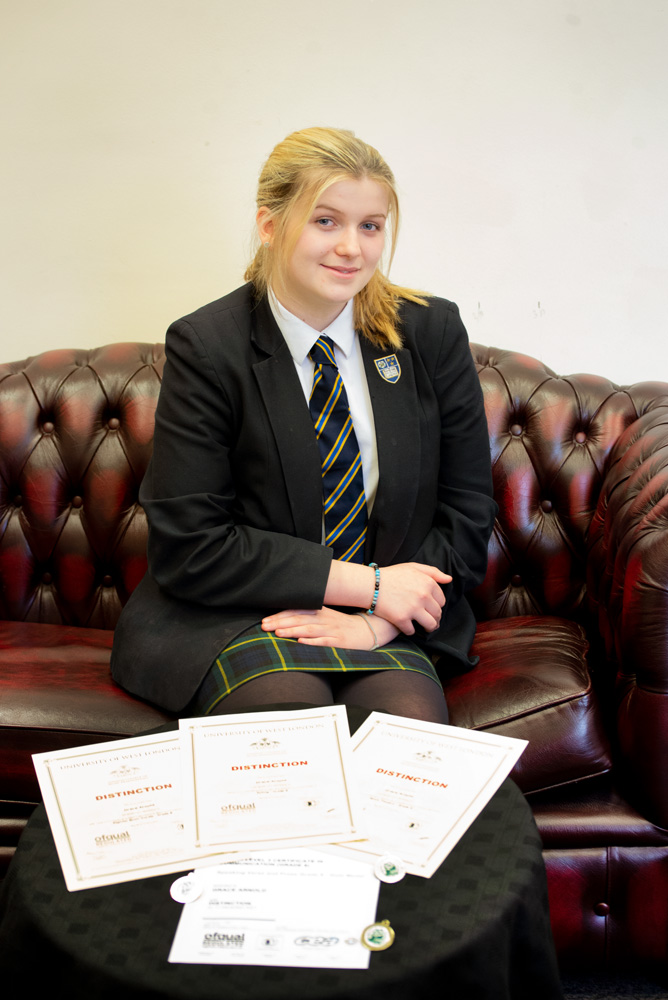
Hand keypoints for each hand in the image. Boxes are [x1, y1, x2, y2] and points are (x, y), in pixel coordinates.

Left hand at [261, 608, 398, 649]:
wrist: (370, 629)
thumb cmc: (343, 625)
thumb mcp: (326, 617)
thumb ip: (309, 616)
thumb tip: (285, 619)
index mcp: (320, 611)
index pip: (297, 611)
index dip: (280, 615)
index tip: (265, 620)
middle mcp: (324, 619)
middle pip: (299, 619)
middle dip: (281, 622)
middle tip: (264, 626)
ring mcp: (332, 630)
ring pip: (310, 629)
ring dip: (293, 630)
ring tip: (278, 632)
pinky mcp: (340, 641)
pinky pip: (325, 641)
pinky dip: (313, 641)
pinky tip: (302, 642)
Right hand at [374, 562, 451, 634]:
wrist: (370, 585)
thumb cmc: (392, 575)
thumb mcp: (413, 567)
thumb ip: (433, 572)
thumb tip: (449, 579)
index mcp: (428, 583)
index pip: (442, 601)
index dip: (436, 605)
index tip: (430, 607)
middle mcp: (423, 596)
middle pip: (437, 614)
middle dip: (434, 618)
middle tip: (428, 619)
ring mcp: (413, 609)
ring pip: (430, 625)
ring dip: (428, 628)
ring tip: (423, 627)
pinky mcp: (402, 619)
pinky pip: (412, 631)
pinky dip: (410, 630)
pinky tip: (406, 626)